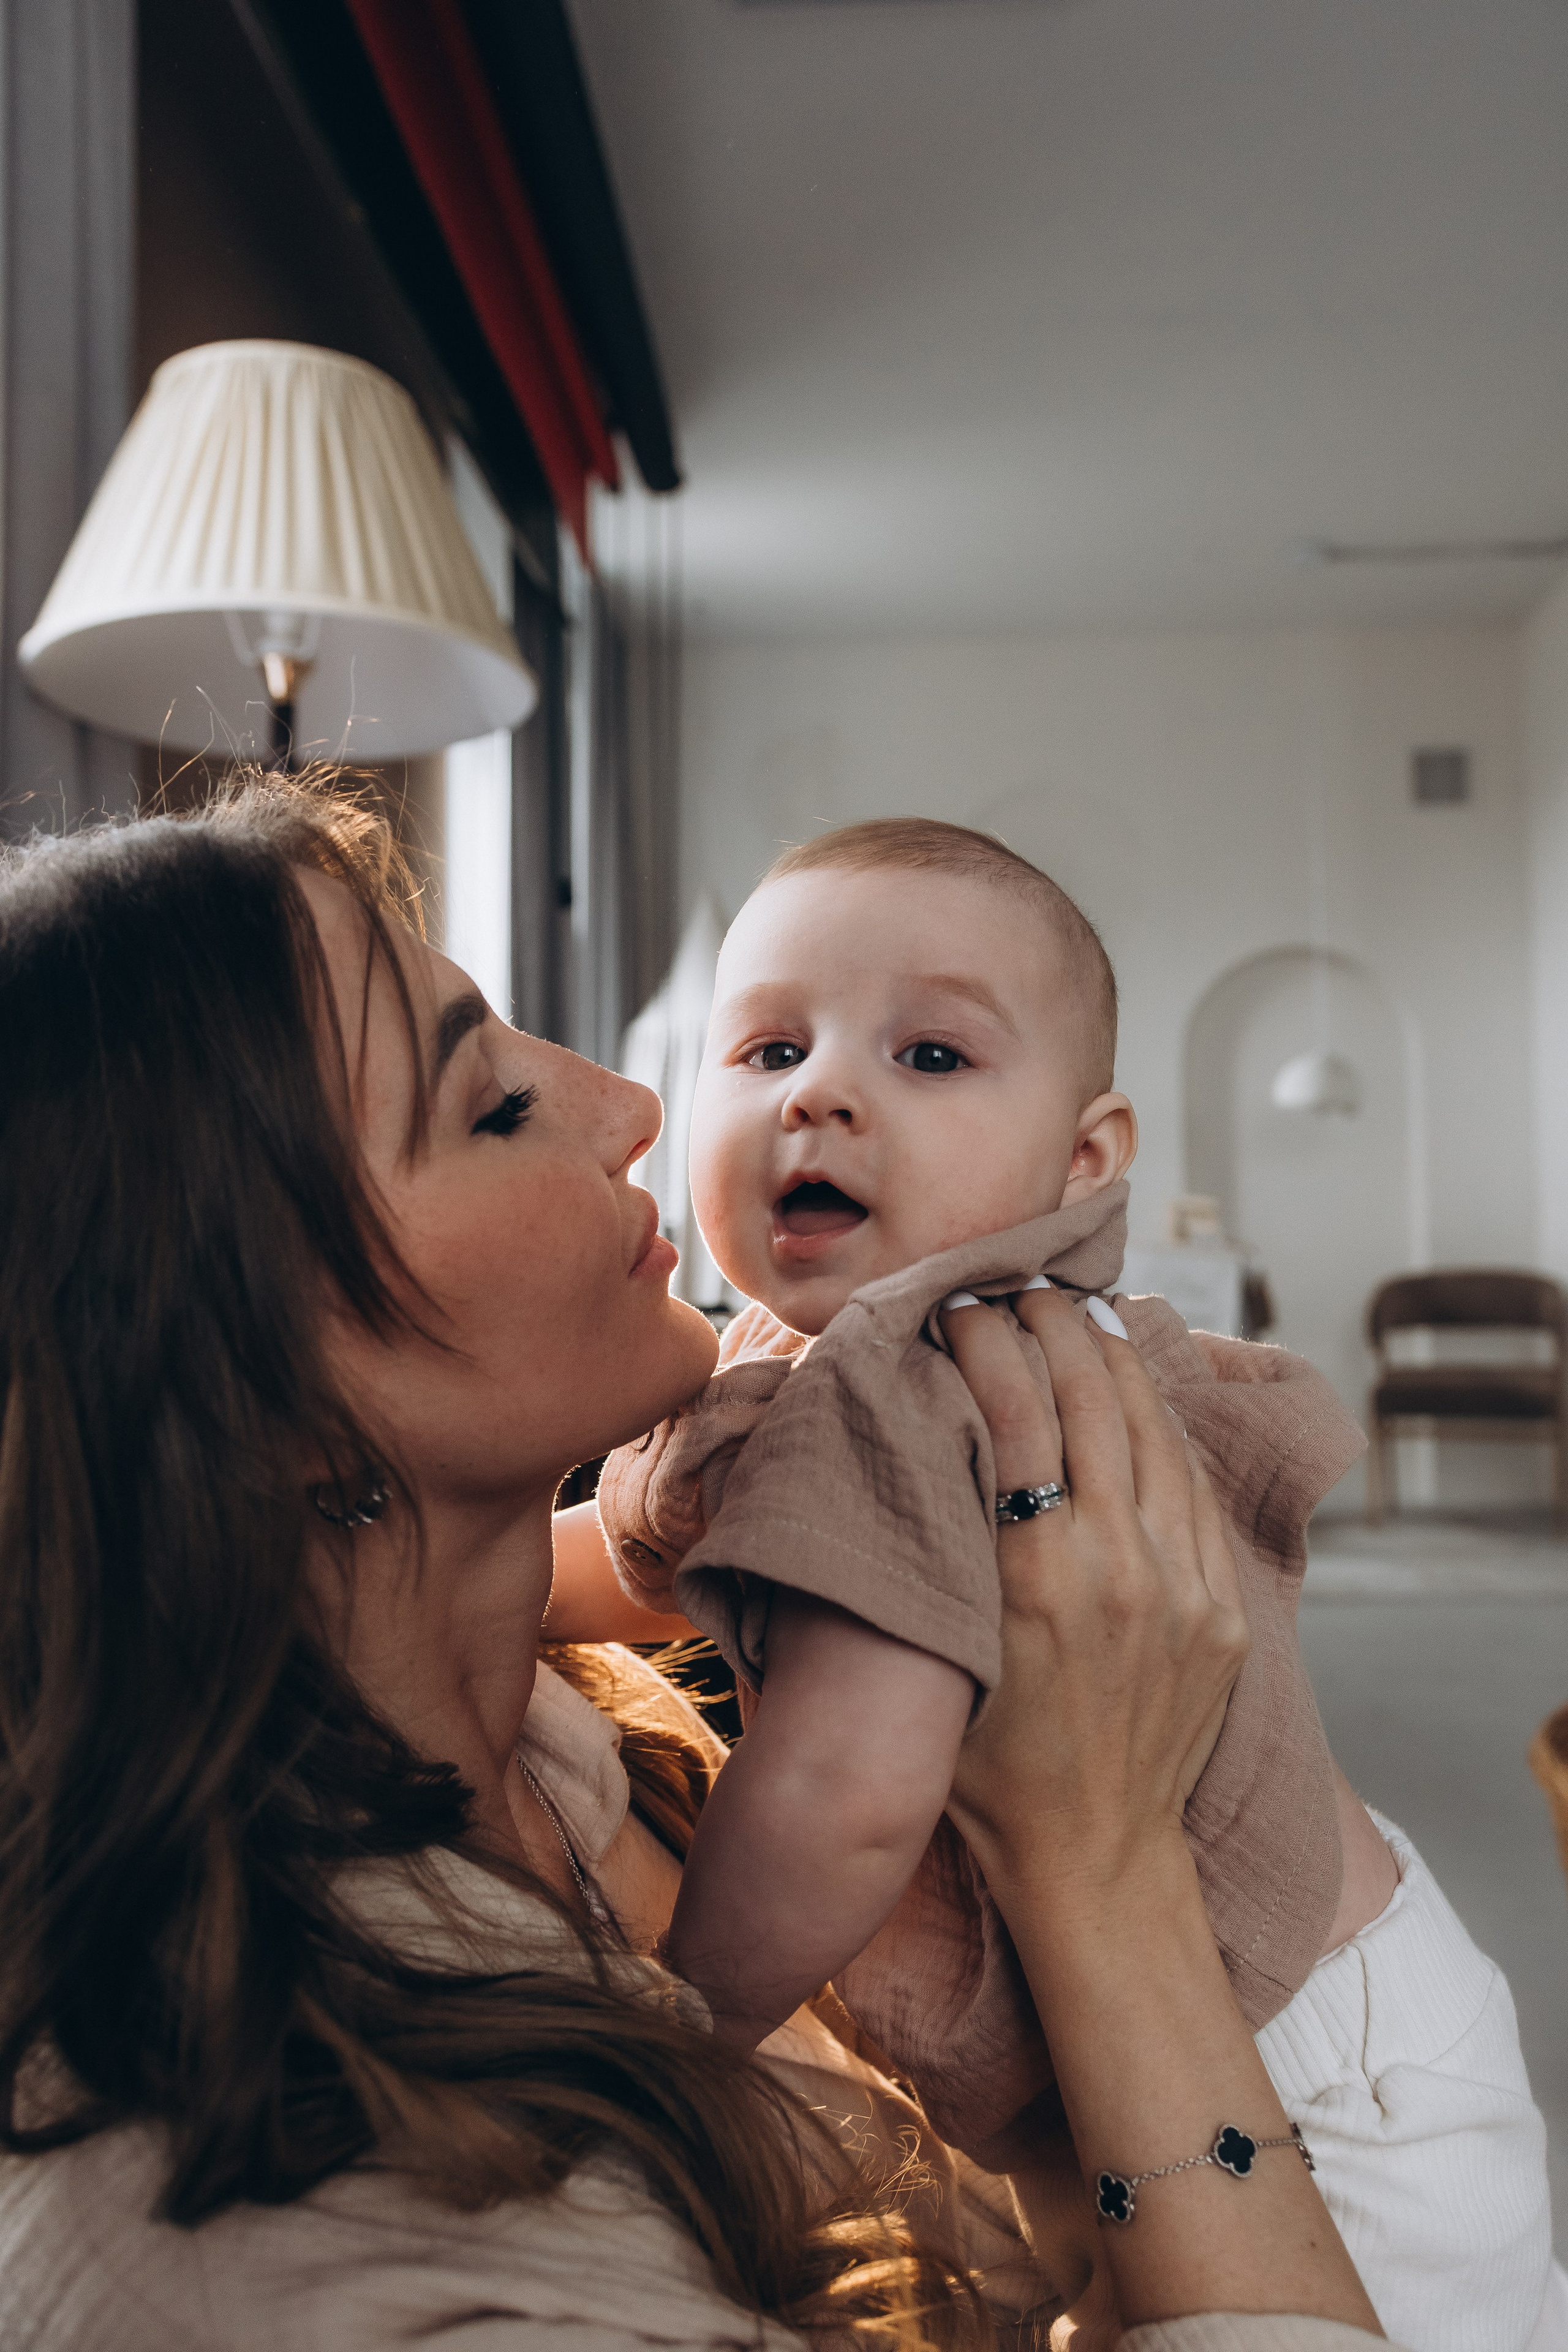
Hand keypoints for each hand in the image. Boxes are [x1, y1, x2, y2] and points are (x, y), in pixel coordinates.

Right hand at [941, 1289, 1247, 1905]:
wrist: (1094, 1858)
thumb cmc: (986, 1768)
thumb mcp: (935, 1651)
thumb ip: (929, 1551)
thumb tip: (905, 1440)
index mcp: (1034, 1580)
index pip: (1015, 1414)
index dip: (984, 1342)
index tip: (957, 1307)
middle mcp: (1118, 1570)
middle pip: (1090, 1399)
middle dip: (1048, 1325)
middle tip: (1014, 1289)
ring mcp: (1183, 1589)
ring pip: (1152, 1429)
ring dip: (1110, 1357)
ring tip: (1073, 1314)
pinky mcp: (1222, 1609)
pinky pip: (1191, 1485)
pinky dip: (1158, 1422)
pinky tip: (1130, 1389)